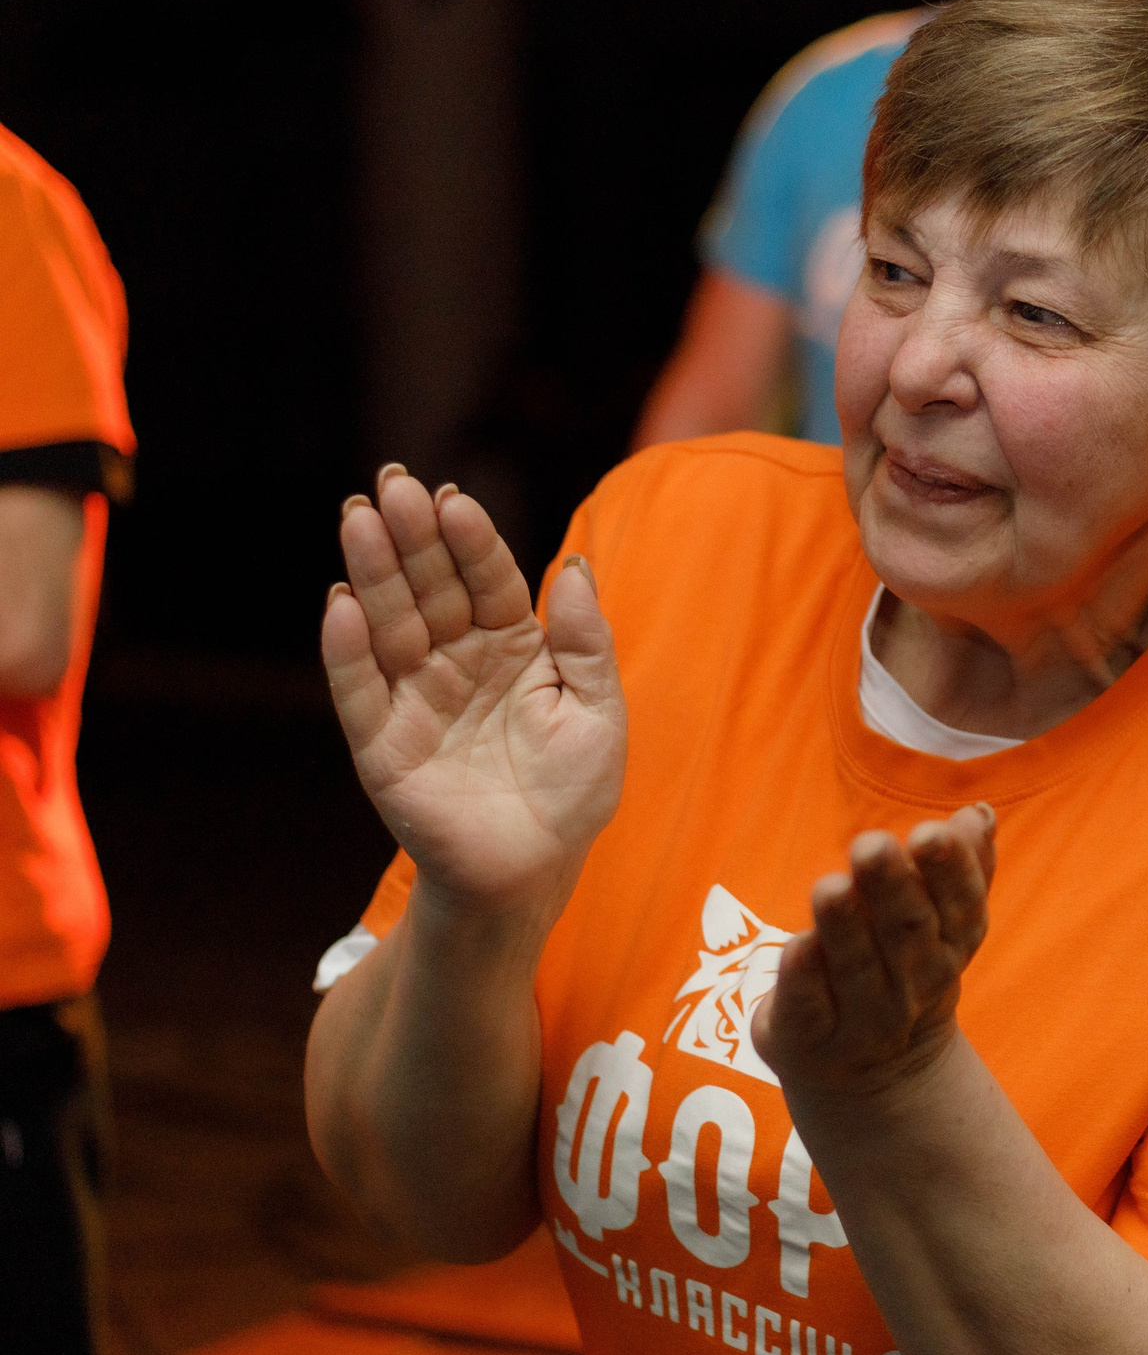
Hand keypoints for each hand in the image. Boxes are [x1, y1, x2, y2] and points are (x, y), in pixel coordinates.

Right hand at [322, 465, 626, 921]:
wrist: (533, 873)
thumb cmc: (573, 794)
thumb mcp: (600, 711)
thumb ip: (586, 642)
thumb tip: (575, 564)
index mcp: (513, 648)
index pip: (488, 580)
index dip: (471, 540)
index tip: (454, 497)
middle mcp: (458, 663)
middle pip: (431, 588)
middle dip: (410, 536)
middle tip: (391, 482)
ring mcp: (416, 699)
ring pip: (389, 624)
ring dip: (371, 572)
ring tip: (357, 518)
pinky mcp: (381, 743)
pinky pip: (360, 689)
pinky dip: (347, 649)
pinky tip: (340, 603)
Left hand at [754, 807, 995, 1102]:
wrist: (876, 1077)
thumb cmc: (905, 970)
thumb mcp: (942, 926)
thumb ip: (960, 866)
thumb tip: (979, 812)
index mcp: (950, 948)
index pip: (960, 907)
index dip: (949, 871)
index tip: (930, 831)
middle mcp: (912, 986)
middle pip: (906, 932)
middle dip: (890, 887)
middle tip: (870, 844)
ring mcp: (861, 1019)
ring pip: (855, 968)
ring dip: (844, 927)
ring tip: (831, 886)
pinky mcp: (806, 1037)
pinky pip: (808, 1006)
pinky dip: (805, 979)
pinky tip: (798, 946)